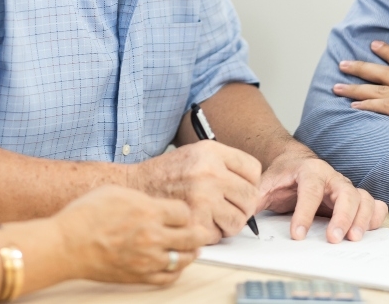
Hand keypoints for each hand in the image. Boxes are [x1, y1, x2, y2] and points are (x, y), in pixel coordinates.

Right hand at [53, 186, 206, 284]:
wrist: (66, 245)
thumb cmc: (85, 216)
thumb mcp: (116, 192)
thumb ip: (143, 198)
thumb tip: (157, 204)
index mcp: (149, 211)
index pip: (185, 213)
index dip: (184, 212)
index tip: (180, 214)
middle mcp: (153, 236)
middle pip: (193, 236)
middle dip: (198, 232)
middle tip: (199, 231)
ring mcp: (148, 259)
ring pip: (184, 259)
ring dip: (189, 252)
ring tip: (188, 248)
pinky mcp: (139, 276)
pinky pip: (169, 277)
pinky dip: (176, 271)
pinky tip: (173, 264)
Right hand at [128, 140, 261, 243]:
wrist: (134, 186)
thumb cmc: (166, 173)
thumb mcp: (196, 153)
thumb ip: (225, 164)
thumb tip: (254, 186)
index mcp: (211, 152)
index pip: (254, 170)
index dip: (249, 182)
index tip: (238, 188)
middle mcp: (209, 172)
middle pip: (251, 198)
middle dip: (242, 207)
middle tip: (227, 207)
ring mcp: (202, 198)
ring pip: (238, 221)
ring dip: (228, 223)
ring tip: (212, 216)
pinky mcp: (193, 221)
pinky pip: (217, 235)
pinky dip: (209, 234)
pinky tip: (196, 222)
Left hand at [258, 144, 388, 243]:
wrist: (295, 162)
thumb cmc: (283, 175)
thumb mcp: (266, 183)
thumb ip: (256, 197)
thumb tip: (244, 215)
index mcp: (310, 170)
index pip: (310, 190)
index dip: (305, 213)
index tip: (297, 235)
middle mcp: (332, 177)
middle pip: (345, 193)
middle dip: (341, 217)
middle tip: (334, 239)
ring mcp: (345, 186)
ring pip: (361, 198)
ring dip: (361, 219)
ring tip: (353, 238)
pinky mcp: (354, 197)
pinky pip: (371, 203)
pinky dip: (374, 215)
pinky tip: (369, 228)